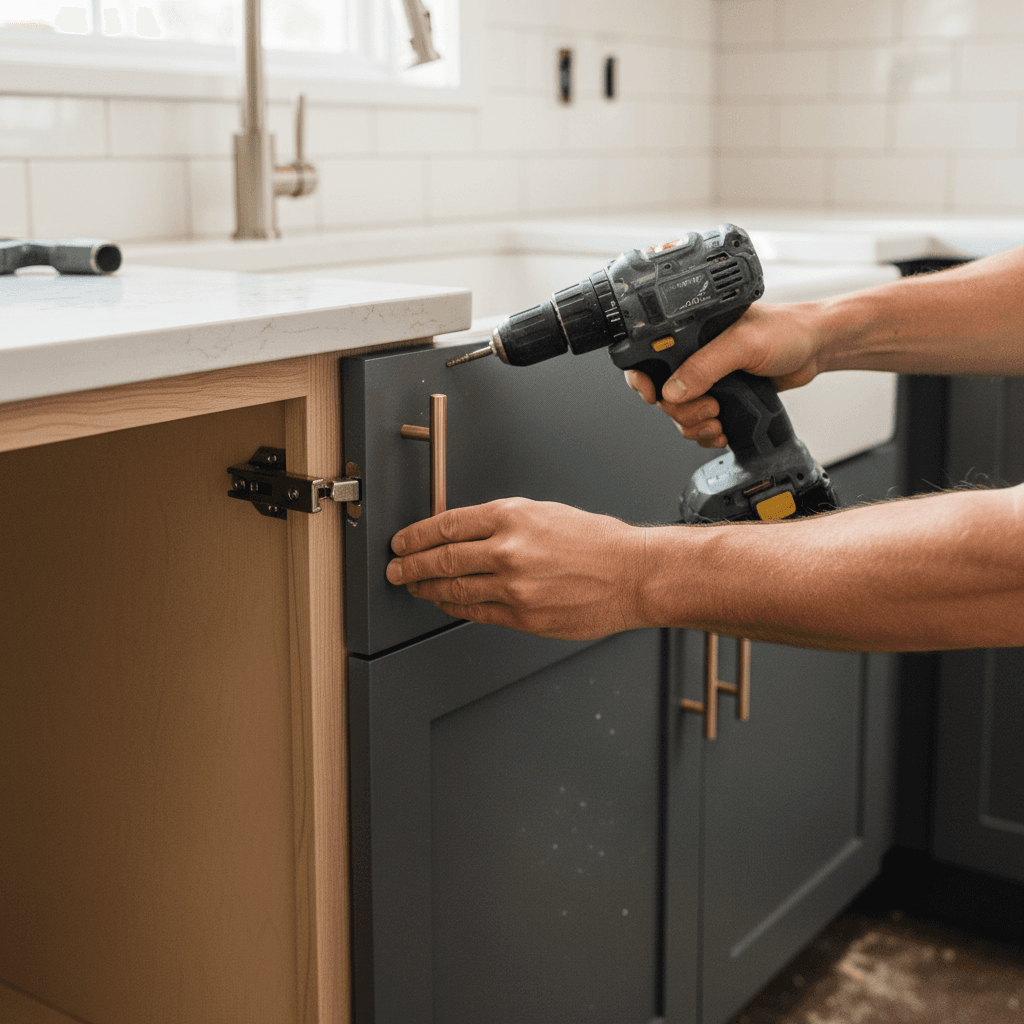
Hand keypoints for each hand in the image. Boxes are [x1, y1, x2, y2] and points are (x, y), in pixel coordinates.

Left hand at [385, 497, 650, 640]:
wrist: (632, 574)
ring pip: (454, 589)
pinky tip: (445, 603)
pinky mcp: (523, 616)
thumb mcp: (545, 513)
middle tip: (395, 569)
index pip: (446, 525)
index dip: (416, 535)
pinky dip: (454, 607)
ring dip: (427, 589)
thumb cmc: (596, 542)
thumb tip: (463, 533)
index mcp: (512, 517)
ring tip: (414, 588)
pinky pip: (476, 613)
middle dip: (410, 566)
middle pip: (441, 558)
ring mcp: (514, 587)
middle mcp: (509, 550)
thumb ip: (502, 523)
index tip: (402, 542)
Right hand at [624, 301, 826, 447]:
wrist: (816, 349)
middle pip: (663, 395)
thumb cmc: (785, 331)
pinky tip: (722, 431)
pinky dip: (706, 433)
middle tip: (709, 408)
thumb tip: (672, 390)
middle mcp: (695, 356)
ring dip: (694, 425)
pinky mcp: (722, 397)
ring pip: (680, 413)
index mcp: (690, 333)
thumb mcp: (742, 344)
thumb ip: (705, 365)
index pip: (649, 357)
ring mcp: (707, 379)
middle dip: (682, 411)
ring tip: (717, 421)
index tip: (651, 395)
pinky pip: (699, 423)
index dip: (641, 379)